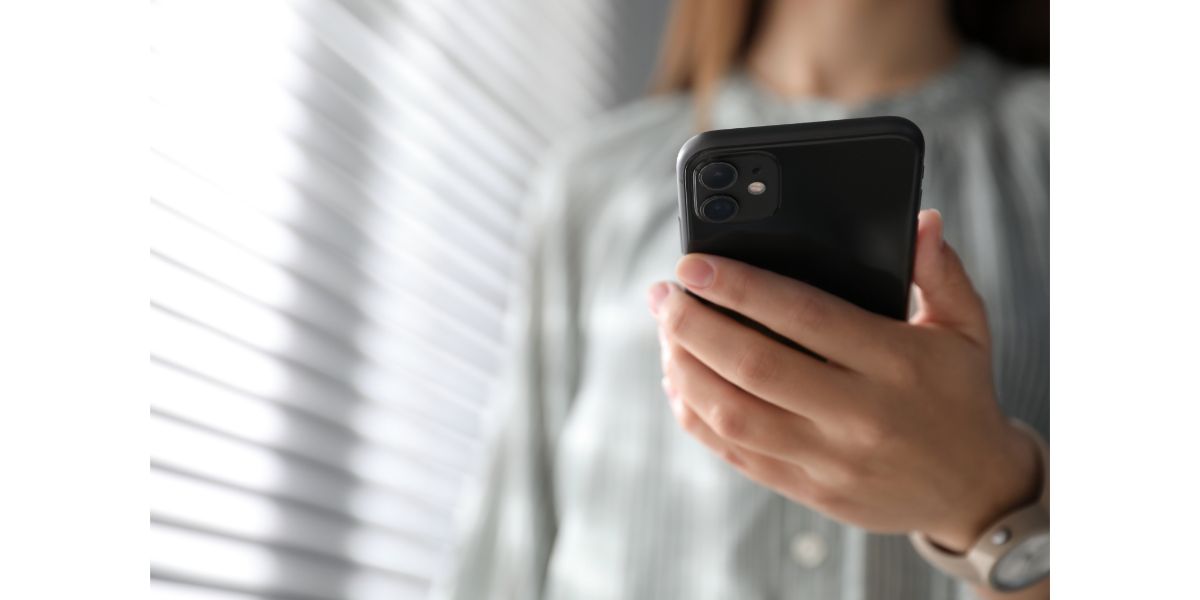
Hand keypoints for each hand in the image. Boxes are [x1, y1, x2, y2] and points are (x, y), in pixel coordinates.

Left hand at [647, 210, 1038, 550]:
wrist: (974, 491)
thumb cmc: (960, 393)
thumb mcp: (966, 328)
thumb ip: (940, 271)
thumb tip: (921, 220)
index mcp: (895, 362)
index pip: (802, 315)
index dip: (739, 286)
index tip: (692, 263)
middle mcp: (858, 413)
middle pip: (753, 366)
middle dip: (693, 324)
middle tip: (663, 294)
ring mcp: (830, 459)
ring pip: (733, 414)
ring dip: (685, 369)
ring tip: (665, 333)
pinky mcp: (810, 491)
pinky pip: (737, 453)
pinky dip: (697, 416)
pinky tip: (679, 381)